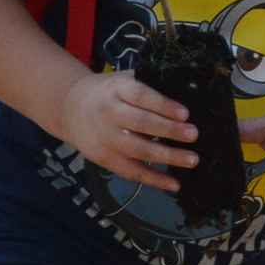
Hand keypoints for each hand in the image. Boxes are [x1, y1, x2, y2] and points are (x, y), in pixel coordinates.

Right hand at [56, 72, 196, 193]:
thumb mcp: (122, 80)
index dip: (163, 105)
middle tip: (194, 134)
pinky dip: (153, 180)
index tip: (185, 114)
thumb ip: (147, 86)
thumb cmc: (108, 93)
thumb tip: (187, 95)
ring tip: (192, 159)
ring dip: (167, 156)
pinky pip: (131, 171)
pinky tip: (174, 184)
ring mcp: (105, 138)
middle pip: (141, 123)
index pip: (141, 96)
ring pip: (138, 150)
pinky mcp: (104, 158)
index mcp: (116, 89)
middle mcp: (109, 113)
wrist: (70, 108)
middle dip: (169, 130)